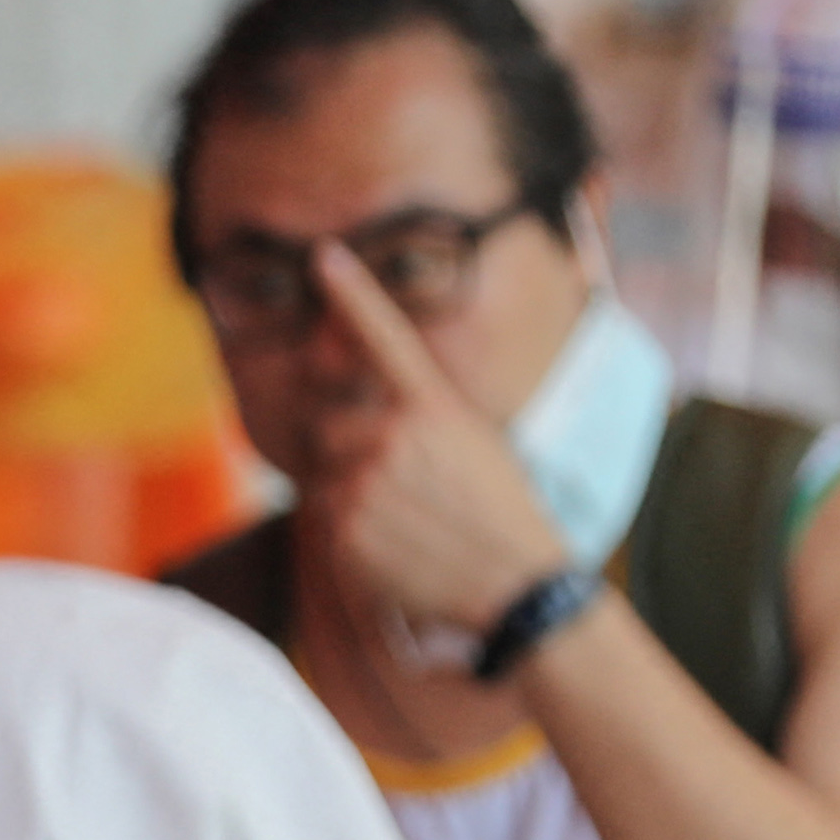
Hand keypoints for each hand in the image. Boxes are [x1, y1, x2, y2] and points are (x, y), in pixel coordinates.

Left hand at [310, 241, 575, 637]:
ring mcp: (365, 479)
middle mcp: (394, 434)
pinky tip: (395, 551)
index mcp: (434, 406)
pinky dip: (350, 537)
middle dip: (348, 454)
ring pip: (326, 479)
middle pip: (331, 428)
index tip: (323, 256)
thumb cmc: (505, 515)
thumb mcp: (477, 446)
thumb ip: (420, 426)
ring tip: (404, 526)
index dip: (352, 294)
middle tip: (395, 491)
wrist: (516, 582)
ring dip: (351, 498)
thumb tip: (367, 428)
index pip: (387, 336)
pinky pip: (326, 522)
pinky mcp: (346, 527)